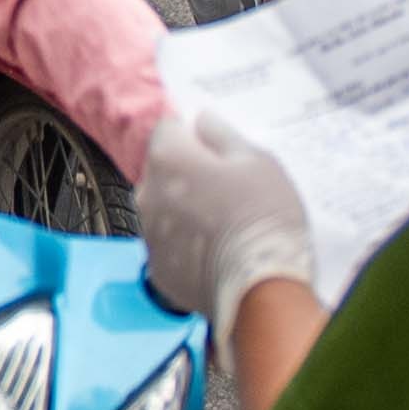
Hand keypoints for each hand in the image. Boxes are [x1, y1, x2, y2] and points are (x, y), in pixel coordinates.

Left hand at [137, 109, 320, 333]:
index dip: (192, 135)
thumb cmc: (262, 216)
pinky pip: (168, 244)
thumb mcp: (256, 161)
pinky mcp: (157, 269)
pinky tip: (214, 250)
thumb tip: (202, 121)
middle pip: (161, 170)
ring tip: (222, 223)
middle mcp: (146, 194)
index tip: (214, 148)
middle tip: (226, 188)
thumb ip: (222, 136)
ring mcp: (148, 234)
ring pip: (162, 208)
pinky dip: (184, 243)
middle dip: (185, 173)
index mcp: (168, 159)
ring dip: (182, 208)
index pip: (168, 129)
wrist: (259, 288)